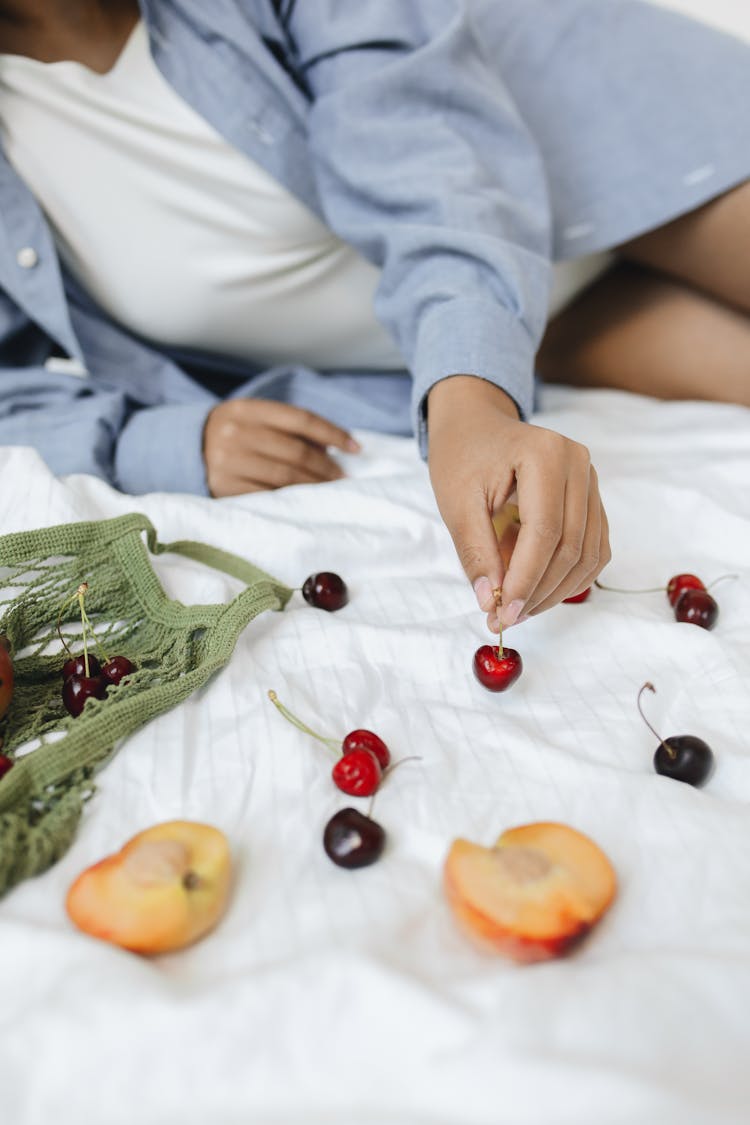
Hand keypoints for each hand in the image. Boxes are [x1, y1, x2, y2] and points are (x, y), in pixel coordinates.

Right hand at [203, 398, 359, 496]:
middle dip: (326, 467)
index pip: (300, 419)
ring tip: (329, 489)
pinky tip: (304, 500)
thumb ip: (286, 428)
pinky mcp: (223, 487)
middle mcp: (235, 432)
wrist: (184, 451)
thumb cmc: (232, 435)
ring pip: (284, 476)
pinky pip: (267, 495)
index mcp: (246, 409)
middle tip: (343, 477)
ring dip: (314, 485)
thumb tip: (331, 448)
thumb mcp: (253, 420)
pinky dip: (290, 498)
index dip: (332, 433)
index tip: (355, 447)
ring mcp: (227, 461)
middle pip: (295, 451)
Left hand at [427, 375, 610, 629]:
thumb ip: (475, 552)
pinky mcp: (592, 500)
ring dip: (554, 592)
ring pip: (587, 555)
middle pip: (571, 547)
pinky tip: (537, 593)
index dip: (525, 580)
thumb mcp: (456, 503)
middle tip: (503, 619)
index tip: (501, 614)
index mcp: (546, 454)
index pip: (545, 532)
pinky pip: (593, 550)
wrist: (476, 426)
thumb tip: (490, 602)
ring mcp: (591, 481)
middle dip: (538, 592)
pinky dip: (569, 579)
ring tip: (517, 609)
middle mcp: (579, 465)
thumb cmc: (462, 457)